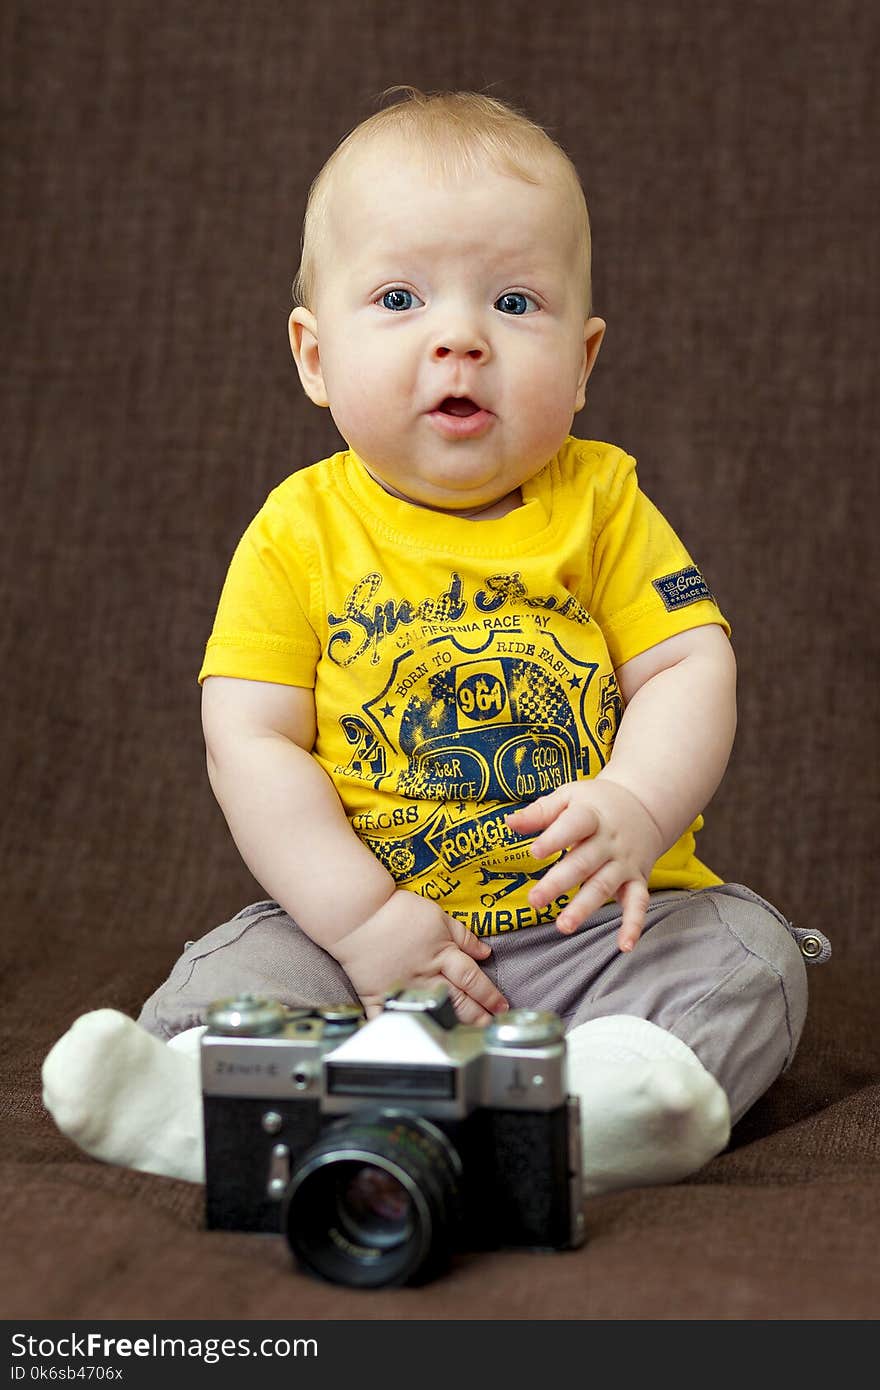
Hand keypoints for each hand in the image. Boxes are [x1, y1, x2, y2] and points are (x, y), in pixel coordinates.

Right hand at [332, 889, 508, 1024]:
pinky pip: (392, 1019)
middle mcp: (426, 976)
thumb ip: (464, 936)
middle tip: (491, 1027)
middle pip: (459, 1001)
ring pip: (434, 1012)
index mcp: (442, 955)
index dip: (490, 995)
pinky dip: (401, 1031)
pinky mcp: (380, 996)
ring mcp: (404, 989)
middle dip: (479, 1016)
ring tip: (467, 1035)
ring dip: (453, 1025)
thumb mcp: (438, 916)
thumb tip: (485, 953)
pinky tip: (413, 1041)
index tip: (502, 1006)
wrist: (358, 915)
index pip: (474, 980)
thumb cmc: (397, 912)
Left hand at [506, 778, 663, 950]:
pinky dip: (634, 925)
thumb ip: (540, 811)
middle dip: (559, 883)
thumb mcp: (569, 796)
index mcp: (591, 816)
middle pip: (584, 862)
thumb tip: (509, 823)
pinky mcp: (637, 880)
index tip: (534, 852)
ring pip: (604, 886)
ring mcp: (624, 862)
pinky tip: (624, 946)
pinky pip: (638, 903)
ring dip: (585, 908)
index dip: (555, 838)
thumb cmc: (596, 803)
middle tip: (535, 901)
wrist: (645, 804)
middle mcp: (609, 841)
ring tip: (564, 926)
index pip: (574, 825)